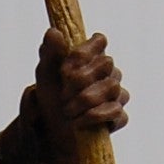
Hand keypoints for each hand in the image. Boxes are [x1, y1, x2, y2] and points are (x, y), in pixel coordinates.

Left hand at [28, 28, 128, 163]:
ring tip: (67, 112)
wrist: (52, 131)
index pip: (100, 41)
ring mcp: (117, 94)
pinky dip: (95, 117)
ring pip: (112, 88)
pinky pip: (117, 112)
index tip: (65, 69)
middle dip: (80, 80)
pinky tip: (79, 123)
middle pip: (107, 64)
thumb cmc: (51, 97)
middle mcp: (109, 73)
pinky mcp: (119, 116)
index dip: (84, 53)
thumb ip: (49, 52)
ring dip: (85, 101)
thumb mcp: (45, 74)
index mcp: (92, 57)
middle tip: (62, 95)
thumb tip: (54, 32)